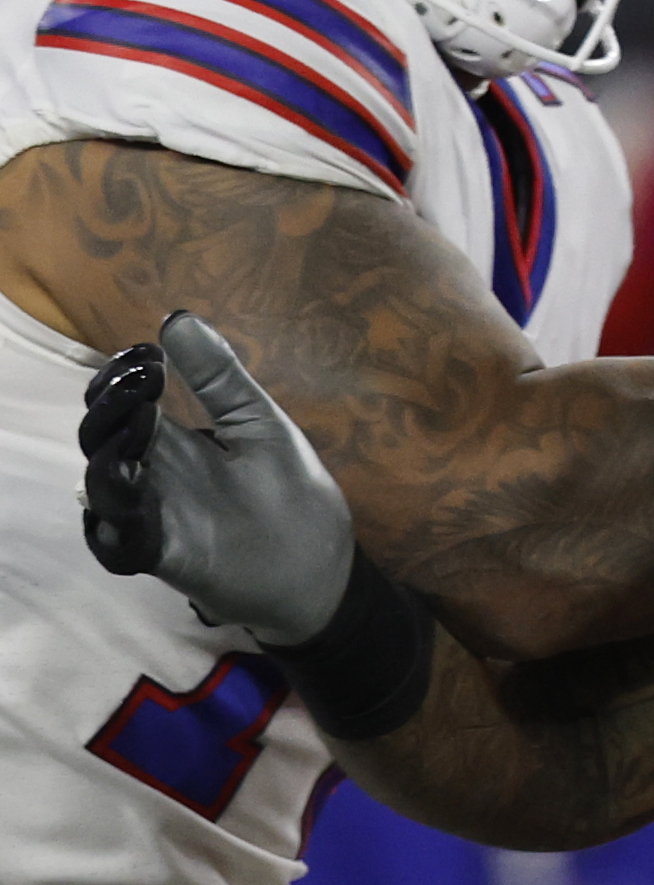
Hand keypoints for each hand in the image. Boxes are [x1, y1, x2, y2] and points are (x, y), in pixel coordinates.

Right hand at [81, 311, 354, 642]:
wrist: (321, 567)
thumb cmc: (291, 493)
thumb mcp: (260, 424)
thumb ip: (220, 378)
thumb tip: (177, 317)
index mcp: (172, 439)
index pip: (123, 402)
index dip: (122, 378)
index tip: (145, 356)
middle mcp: (153, 473)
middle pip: (101, 438)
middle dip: (109, 411)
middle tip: (139, 390)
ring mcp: (154, 515)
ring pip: (103, 485)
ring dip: (109, 459)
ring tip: (135, 434)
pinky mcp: (163, 556)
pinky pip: (116, 542)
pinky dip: (112, 522)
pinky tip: (130, 494)